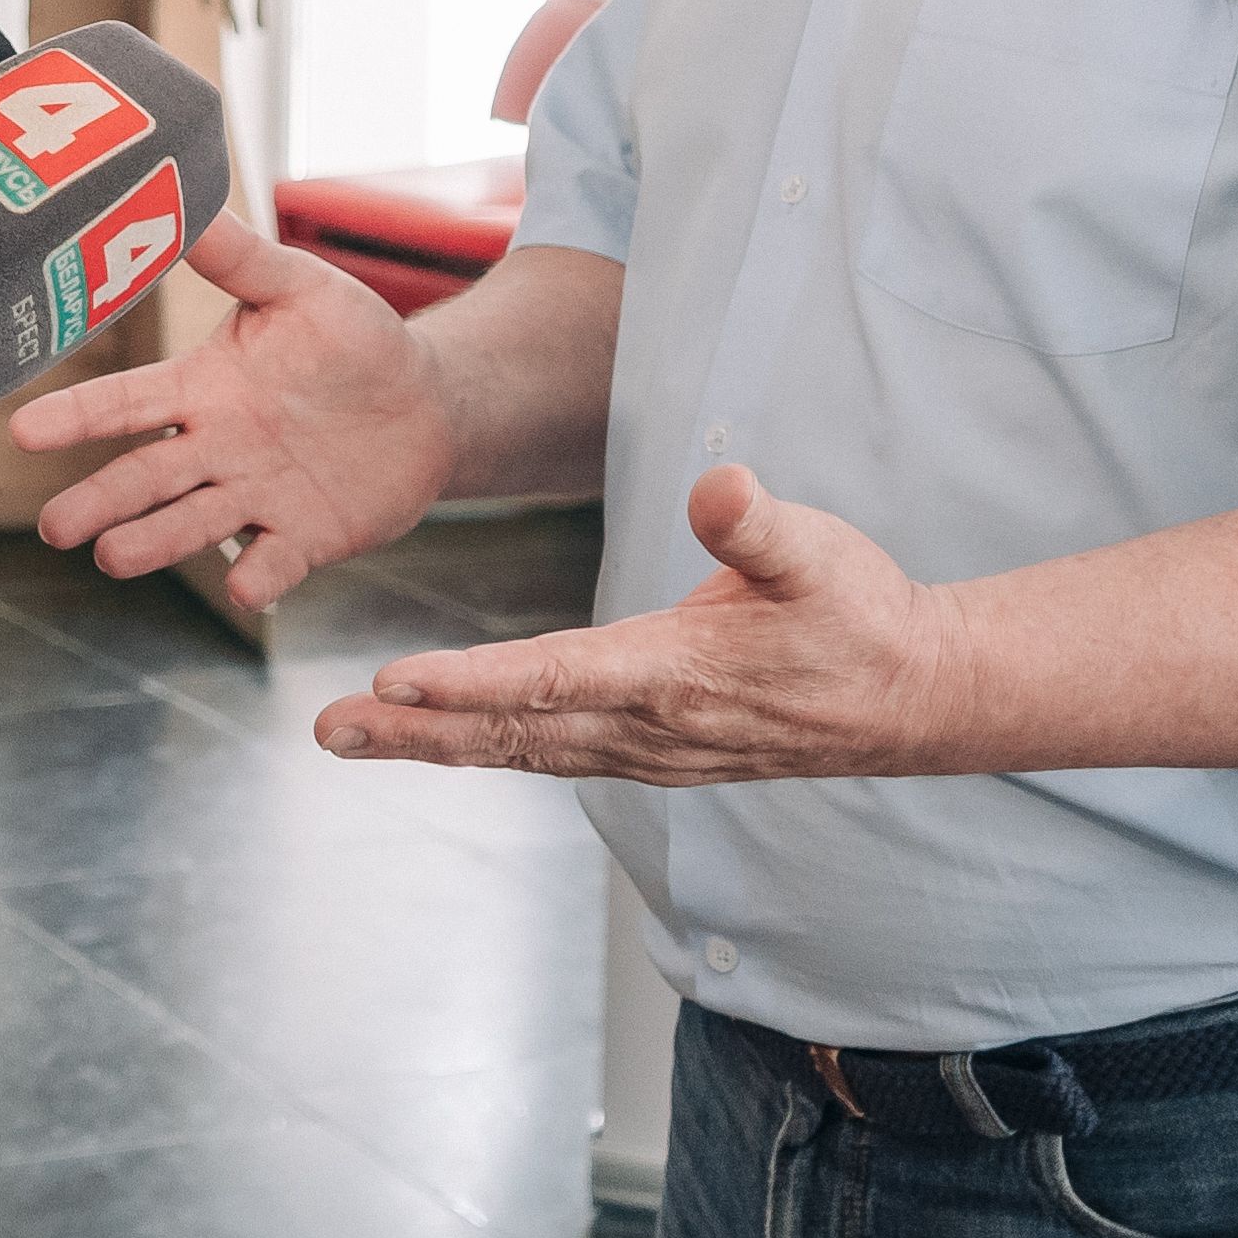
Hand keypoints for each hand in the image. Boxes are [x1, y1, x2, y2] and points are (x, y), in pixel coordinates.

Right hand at [7, 212, 450, 609]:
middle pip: (145, 478)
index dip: (76, 416)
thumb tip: (185, 199)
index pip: (127, 403)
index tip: (24, 429)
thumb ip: (241, 258)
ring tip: (111, 558)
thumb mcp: (299, 288)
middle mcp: (216, 450)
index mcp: (202, 390)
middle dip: (100, 501)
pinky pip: (273, 562)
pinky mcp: (302, 538)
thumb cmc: (353, 338)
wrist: (425, 403)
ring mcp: (255, 498)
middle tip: (55, 527)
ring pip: (192, 524)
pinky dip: (257, 577)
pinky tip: (244, 586)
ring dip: (153, 541)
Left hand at [314, 466, 964, 783]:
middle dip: (416, 732)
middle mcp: (649, 726)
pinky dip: (483, 746)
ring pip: (522, 749)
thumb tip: (718, 484)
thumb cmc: (861, 614)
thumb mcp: (821, 554)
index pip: (553, 678)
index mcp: (677, 673)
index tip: (395, 681)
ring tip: (349, 738)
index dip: (471, 682)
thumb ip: (759, 524)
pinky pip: (548, 752)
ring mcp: (648, 750)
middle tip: (328, 730)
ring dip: (433, 746)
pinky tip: (433, 739)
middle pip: (513, 730)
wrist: (909, 697)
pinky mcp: (651, 752)